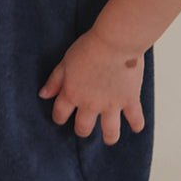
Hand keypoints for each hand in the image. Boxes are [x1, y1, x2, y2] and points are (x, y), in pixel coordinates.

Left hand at [39, 27, 145, 144]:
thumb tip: (43, 95)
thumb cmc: (90, 47)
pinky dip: (137, 124)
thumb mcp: (66, 61)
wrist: (115, 42)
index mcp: (72, 94)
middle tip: (85, 128)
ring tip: (109, 138)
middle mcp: (91, 104)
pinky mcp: (130, 100)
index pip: (60, 114)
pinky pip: (135, 119)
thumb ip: (55, 80)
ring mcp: (111, 105)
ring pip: (110, 131)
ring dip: (109, 137)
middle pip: (83, 128)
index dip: (59, 117)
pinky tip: (136, 127)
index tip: (61, 118)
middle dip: (82, 130)